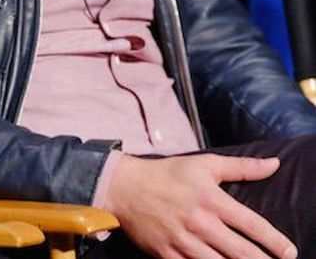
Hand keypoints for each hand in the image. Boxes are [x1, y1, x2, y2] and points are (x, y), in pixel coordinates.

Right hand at [105, 153, 295, 258]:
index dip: (275, 241)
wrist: (124, 187)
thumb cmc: (167, 174)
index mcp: (210, 199)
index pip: (252, 225)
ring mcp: (182, 241)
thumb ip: (241, 167)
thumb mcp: (204, 164)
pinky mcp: (167, 254)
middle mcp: (199, 222)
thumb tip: (274, 164)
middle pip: (241, 252)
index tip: (289, 251)